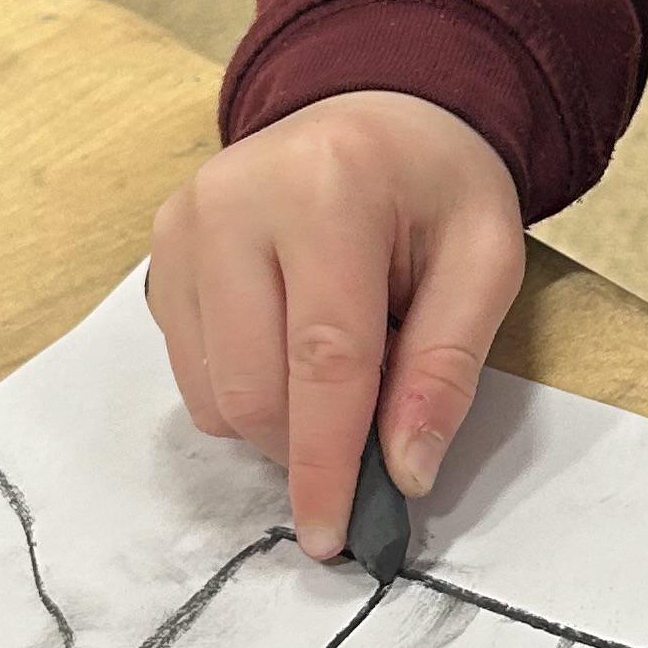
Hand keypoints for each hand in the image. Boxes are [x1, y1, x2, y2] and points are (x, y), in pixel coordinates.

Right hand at [147, 92, 523, 559]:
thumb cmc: (438, 189)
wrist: (379, 110)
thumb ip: (446, 367)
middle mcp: (236, 198)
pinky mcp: (162, 246)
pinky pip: (189, 369)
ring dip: (275, 420)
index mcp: (331, 191)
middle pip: (254, 387)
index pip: (323, 360)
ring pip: (212, 391)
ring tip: (336, 366)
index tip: (333, 536)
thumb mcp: (486, 262)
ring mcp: (185, 221)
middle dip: (305, 449)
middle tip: (367, 441)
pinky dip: (243, 386)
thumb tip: (404, 474)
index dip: (327, 462)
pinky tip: (289, 340)